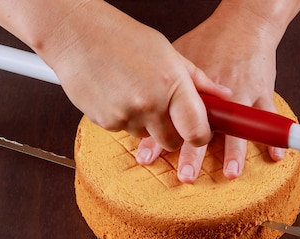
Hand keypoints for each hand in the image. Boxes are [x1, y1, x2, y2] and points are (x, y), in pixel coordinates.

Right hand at [40, 1, 230, 150]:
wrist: (75, 34)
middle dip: (172, 132)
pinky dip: (124, 119)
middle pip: (172, 142)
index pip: (197, 131)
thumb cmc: (122, 37)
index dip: (201, 136)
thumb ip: (198, 79)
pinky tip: (118, 94)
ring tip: (135, 93)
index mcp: (171, 84)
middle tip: (165, 111)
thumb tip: (223, 96)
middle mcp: (150, 104)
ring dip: (146, 124)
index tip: (199, 132)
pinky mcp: (105, 122)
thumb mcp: (169, 53)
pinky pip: (123, 131)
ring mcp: (126, 115)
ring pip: (146, 137)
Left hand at [136, 4, 285, 182]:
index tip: (148, 159)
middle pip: (202, 129)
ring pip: (238, 126)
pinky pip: (269, 116)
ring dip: (235, 152)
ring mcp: (241, 93)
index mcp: (192, 88)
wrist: (244, 23)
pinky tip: (275, 156)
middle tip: (185, 176)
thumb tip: (143, 109)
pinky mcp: (262, 92)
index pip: (171, 119)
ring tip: (230, 173)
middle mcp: (216, 94)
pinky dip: (275, 137)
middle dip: (193, 154)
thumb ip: (164, 85)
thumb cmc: (211, 41)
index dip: (159, 139)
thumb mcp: (180, 56)